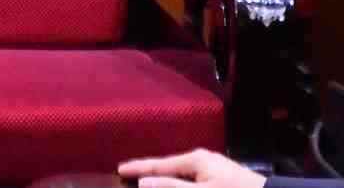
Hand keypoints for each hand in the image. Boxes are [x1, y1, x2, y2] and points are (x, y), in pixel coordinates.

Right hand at [117, 150, 265, 187]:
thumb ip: (172, 187)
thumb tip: (143, 181)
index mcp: (196, 159)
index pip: (159, 164)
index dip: (138, 168)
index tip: (119, 170)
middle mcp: (203, 160)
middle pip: (171, 169)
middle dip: (152, 174)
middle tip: (131, 177)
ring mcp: (215, 169)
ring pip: (184, 176)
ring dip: (169, 181)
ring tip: (153, 183)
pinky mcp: (224, 179)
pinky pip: (195, 181)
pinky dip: (183, 185)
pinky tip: (181, 186)